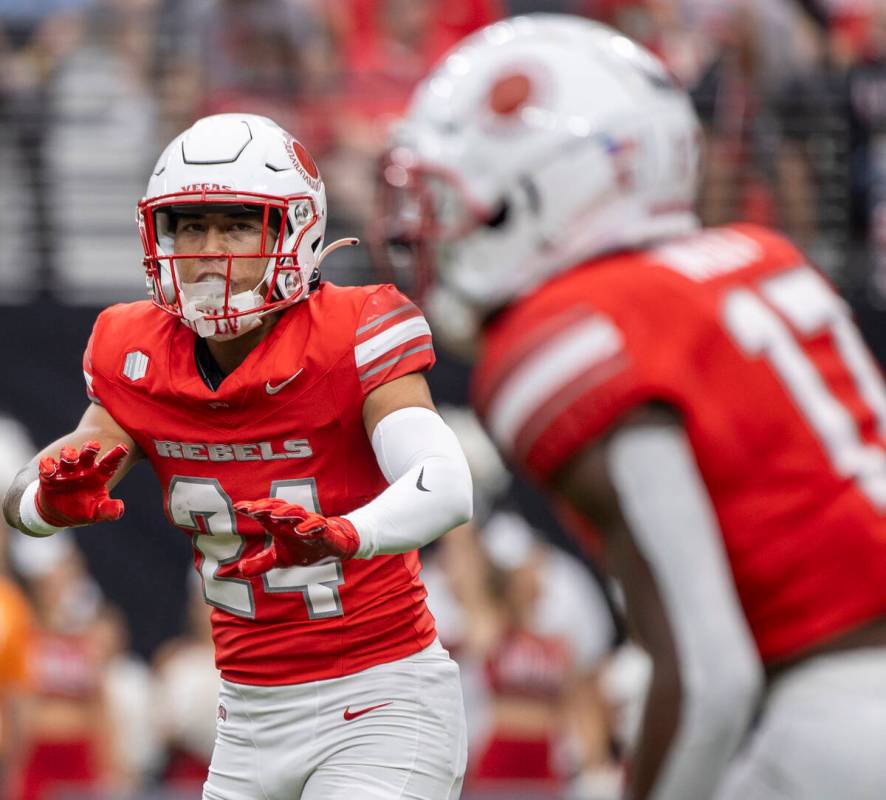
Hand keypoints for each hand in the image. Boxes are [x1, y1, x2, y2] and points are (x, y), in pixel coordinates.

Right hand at [36, 441, 127, 526]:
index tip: (123, 448)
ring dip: (69, 454)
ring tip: (71, 458)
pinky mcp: (49, 475)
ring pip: (68, 457)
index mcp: (99, 475)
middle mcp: (83, 469)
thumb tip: (120, 509)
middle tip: (94, 445)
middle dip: (90, 448)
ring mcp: (67, 470)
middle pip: (88, 454)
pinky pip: (47, 466)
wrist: (58, 515)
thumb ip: (108, 511)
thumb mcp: (97, 512)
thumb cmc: (83, 509)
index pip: (109, 463)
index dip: (116, 455)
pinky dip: (47, 465)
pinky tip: (49, 469)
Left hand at [233, 498, 359, 574]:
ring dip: (287, 512)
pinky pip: (318, 525)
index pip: (264, 514)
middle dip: (266, 507)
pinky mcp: (324, 531)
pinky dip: (310, 526)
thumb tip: (241, 569)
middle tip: (252, 508)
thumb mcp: (280, 559)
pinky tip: (300, 530)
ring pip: (298, 513)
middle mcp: (293, 522)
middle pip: (278, 509)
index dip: (252, 509)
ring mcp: (309, 524)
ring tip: (274, 514)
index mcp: (280, 526)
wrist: (334, 547)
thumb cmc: (304, 547)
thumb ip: (261, 563)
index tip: (238, 507)